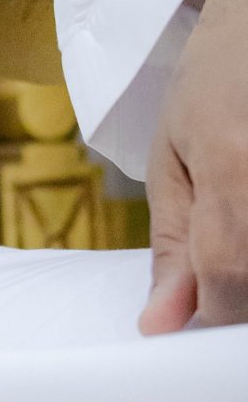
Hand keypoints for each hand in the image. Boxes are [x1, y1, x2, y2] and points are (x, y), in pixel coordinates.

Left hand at [141, 0, 247, 332]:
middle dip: (239, 296)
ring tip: (238, 209)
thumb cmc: (218, 78)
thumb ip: (173, 243)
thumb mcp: (174, 154)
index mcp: (235, 170)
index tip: (195, 311)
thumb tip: (162, 323)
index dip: (208, 313)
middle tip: (225, 256)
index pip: (227, 285)